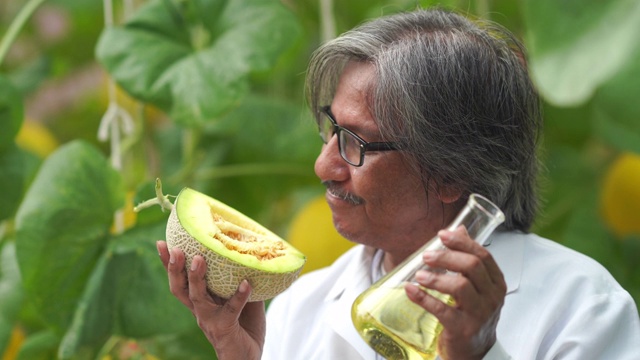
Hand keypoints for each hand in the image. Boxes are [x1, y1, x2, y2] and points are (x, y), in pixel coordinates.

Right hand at [156, 241, 264, 359]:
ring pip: (197, 297)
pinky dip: (239, 296)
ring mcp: (210, 320)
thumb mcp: (241, 298)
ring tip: (199, 259)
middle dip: (175, 268)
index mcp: (200, 301)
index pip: (180, 280)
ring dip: (196, 278)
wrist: (247, 359)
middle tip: (176, 249)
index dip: (168, 263)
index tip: (161, 242)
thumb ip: (241, 278)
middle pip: (180, 288)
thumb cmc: (244, 326)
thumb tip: (249, 252)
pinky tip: (246, 284)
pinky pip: (231, 310)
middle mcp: (200, 310)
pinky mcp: (224, 328)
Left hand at [404, 226, 505, 358]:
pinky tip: (411, 290)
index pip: (483, 255)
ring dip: (436, 278)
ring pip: (460, 287)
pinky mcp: (464, 329)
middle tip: (426, 256)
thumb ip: (468, 258)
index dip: (462, 242)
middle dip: (446, 257)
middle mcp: (492, 297)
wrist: (475, 351)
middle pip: (472, 267)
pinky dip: (424, 298)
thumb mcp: (476, 286)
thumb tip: (458, 229)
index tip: (442, 235)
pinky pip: (442, 310)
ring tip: (419, 275)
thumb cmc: (473, 313)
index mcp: (496, 282)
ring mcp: (479, 314)